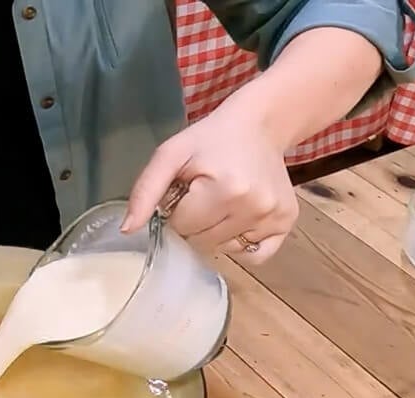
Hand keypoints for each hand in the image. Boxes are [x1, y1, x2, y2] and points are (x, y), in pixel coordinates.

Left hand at [119, 104, 298, 263]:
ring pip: (224, 249)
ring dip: (215, 231)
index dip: (178, 209)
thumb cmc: (209, 140)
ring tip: (222, 201)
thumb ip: (145, 191)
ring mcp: (274, 216)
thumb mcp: (170, 155)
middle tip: (204, 194)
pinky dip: (241, 244)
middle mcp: (254, 206)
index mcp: (225, 189)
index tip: (188, 189)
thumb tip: (127, 230)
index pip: (182, 227)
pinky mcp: (287, 222)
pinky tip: (238, 219)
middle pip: (202, 241)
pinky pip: (255, 255)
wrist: (259, 125)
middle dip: (195, 223)